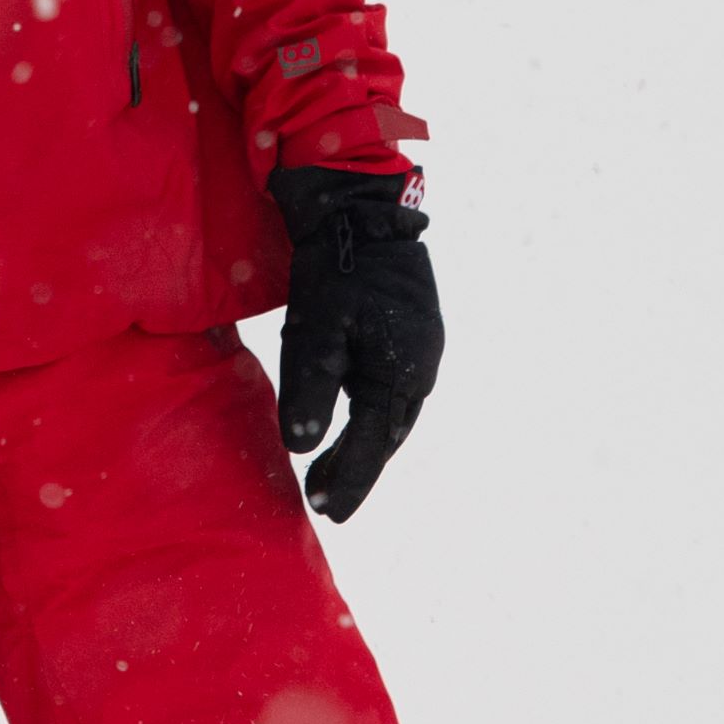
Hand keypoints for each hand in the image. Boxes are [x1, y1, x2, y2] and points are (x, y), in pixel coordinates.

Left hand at [266, 167, 442, 523]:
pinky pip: (391, 386)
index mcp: (403, 372)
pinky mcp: (411, 331)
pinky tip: (351, 415)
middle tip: (326, 500)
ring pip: (391, 411)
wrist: (362, 212)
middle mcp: (421, 366)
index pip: (375, 443)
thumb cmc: (335, 271)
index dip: (350, 478)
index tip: (326, 511)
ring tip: (333, 469)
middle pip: (388, 432)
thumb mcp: (314, 330)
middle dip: (358, 467)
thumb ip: (310, 389)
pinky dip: (370, 410)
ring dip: (365, 441)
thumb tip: (302, 446)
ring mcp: (421, 347)